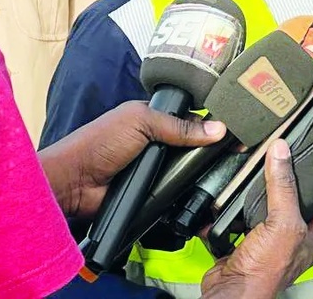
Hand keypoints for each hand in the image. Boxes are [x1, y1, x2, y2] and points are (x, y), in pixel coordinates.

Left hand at [38, 100, 226, 217]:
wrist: (75, 183)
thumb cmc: (99, 143)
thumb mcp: (141, 122)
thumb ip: (179, 125)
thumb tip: (217, 129)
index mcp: (154, 119)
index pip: (191, 119)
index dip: (211, 125)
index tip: (235, 131)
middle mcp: (157, 143)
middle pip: (193, 146)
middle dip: (209, 151)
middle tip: (237, 156)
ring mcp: (156, 169)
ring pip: (189, 172)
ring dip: (201, 175)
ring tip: (227, 176)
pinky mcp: (154, 193)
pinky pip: (178, 193)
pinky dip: (189, 194)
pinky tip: (207, 194)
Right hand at [201, 139, 312, 298]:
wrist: (231, 293)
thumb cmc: (265, 273)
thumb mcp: (283, 222)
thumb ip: (284, 187)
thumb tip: (281, 153)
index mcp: (310, 236)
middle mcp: (290, 239)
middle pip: (293, 202)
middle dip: (288, 182)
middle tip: (288, 159)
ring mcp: (266, 242)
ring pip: (265, 209)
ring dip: (257, 194)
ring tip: (259, 172)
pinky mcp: (242, 244)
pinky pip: (236, 220)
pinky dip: (229, 210)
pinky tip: (229, 199)